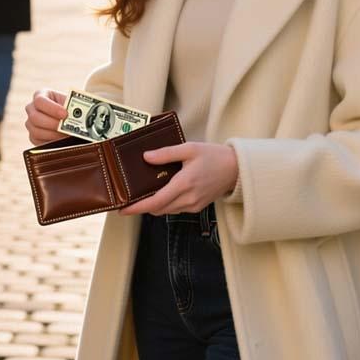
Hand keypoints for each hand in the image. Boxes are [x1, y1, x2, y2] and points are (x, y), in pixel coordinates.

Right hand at [25, 89, 67, 145]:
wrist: (69, 115)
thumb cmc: (69, 106)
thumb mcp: (70, 102)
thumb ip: (70, 107)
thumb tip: (75, 116)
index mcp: (40, 95)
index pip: (40, 101)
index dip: (52, 108)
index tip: (65, 114)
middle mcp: (31, 108)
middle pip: (35, 117)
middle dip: (53, 124)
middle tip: (66, 128)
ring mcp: (30, 123)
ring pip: (36, 131)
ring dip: (53, 134)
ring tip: (66, 135)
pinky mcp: (32, 136)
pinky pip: (37, 142)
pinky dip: (50, 142)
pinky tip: (60, 140)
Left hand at [119, 142, 237, 215]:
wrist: (236, 169)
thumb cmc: (213, 156)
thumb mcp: (189, 148)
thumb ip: (166, 153)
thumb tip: (146, 157)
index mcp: (184, 184)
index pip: (155, 202)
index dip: (137, 208)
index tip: (123, 209)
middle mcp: (188, 198)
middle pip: (158, 209)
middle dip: (142, 207)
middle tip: (128, 200)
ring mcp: (194, 205)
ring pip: (167, 211)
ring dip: (154, 206)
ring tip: (142, 196)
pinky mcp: (198, 207)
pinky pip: (176, 209)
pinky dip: (166, 204)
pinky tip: (162, 193)